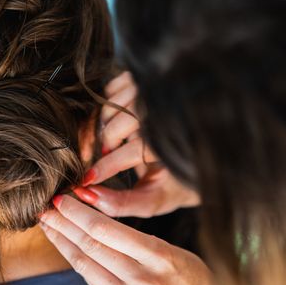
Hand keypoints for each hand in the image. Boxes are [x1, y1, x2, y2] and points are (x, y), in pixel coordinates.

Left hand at [39, 194, 228, 284]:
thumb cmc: (192, 277)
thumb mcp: (172, 251)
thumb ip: (136, 242)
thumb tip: (94, 224)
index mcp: (158, 257)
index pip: (107, 231)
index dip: (79, 213)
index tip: (63, 198)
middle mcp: (140, 280)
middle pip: (90, 246)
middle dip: (64, 224)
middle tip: (46, 207)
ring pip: (85, 264)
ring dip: (62, 242)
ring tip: (48, 225)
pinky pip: (92, 281)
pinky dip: (77, 260)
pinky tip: (66, 246)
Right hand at [73, 72, 199, 217]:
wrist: (197, 156)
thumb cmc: (174, 182)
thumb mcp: (154, 200)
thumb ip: (122, 203)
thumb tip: (88, 196)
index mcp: (176, 140)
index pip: (136, 149)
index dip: (109, 165)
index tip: (88, 179)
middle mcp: (167, 111)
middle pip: (120, 122)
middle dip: (104, 143)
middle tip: (101, 160)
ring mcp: (156, 92)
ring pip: (112, 104)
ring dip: (102, 126)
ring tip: (111, 146)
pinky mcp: (146, 81)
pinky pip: (112, 89)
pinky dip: (106, 109)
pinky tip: (114, 126)